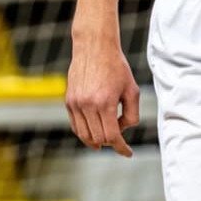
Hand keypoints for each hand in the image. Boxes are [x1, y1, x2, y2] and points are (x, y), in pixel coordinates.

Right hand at [66, 36, 139, 156]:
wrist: (94, 47)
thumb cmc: (116, 67)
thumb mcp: (132, 90)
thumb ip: (132, 114)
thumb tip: (122, 130)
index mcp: (105, 103)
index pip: (112, 136)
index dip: (121, 148)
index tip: (128, 153)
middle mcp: (87, 105)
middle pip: (98, 139)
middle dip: (111, 142)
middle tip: (119, 137)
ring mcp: (75, 103)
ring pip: (84, 135)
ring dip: (97, 140)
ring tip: (106, 137)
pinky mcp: (69, 101)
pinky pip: (75, 125)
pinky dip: (85, 132)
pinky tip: (94, 130)